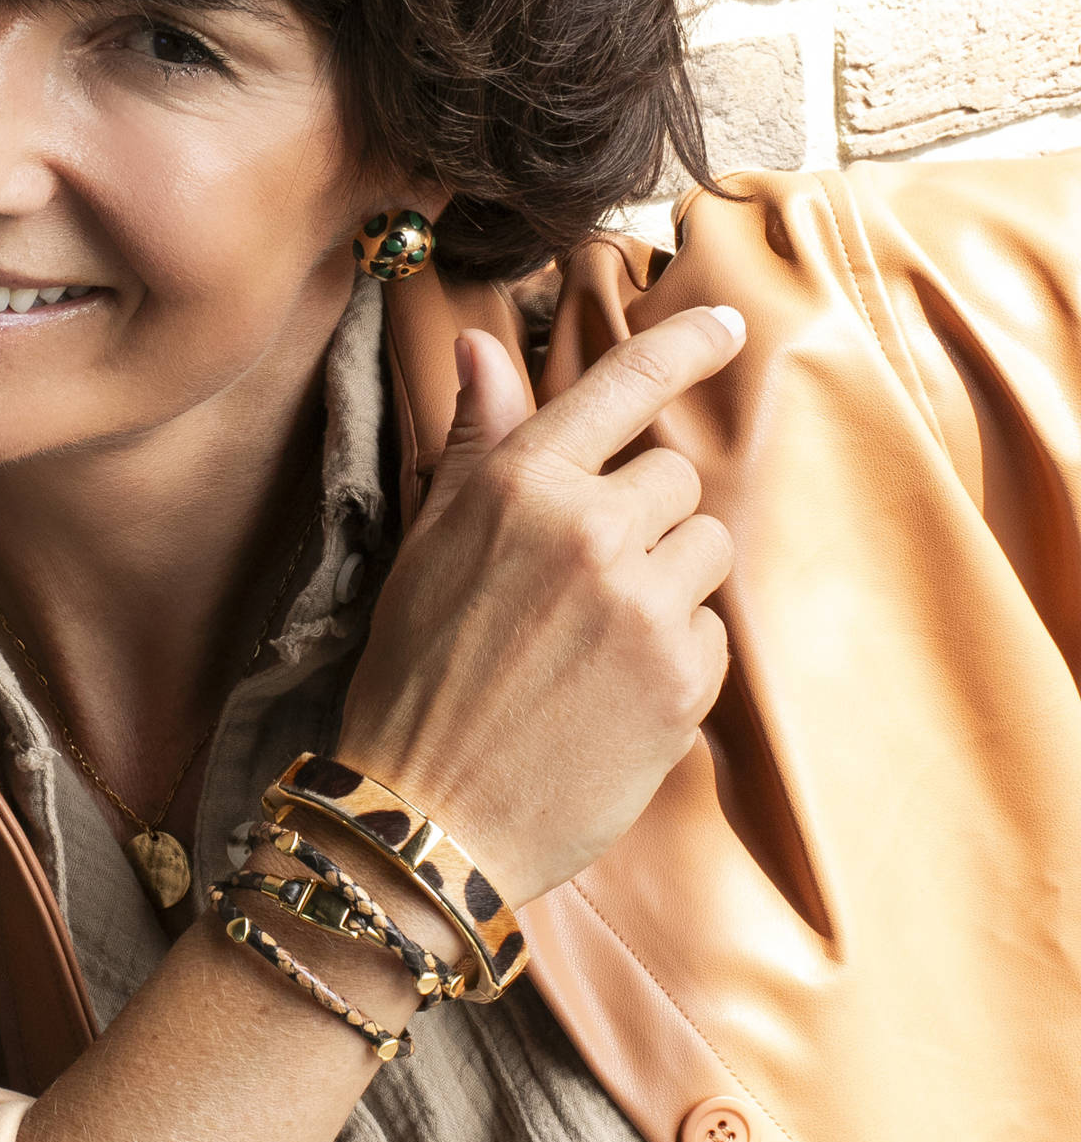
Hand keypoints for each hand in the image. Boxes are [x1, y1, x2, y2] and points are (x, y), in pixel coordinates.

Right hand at [336, 304, 745, 910]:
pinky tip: (613, 686)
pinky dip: (677, 649)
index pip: (622, 384)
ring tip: (597, 634)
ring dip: (668, 576)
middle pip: (673, 475)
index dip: (682, 343)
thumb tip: (482, 345)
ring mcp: (643, 605)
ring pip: (705, 547)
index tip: (727, 324)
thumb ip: (475, 441)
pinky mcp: (683, 679)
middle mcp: (589, 530)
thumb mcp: (426, 543)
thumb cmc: (415, 674)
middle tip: (581, 576)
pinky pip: (713, 628)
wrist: (428, 817)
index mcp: (519, 485)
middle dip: (641, 513)